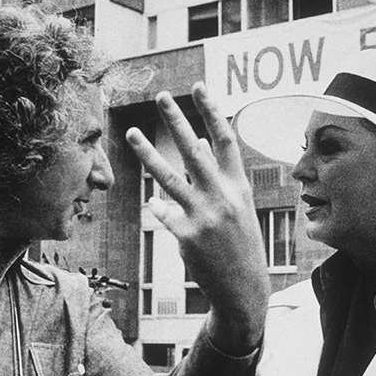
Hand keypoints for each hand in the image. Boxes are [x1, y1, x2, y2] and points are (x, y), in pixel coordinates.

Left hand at [126, 82, 269, 354]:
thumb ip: (217, 176)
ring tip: (132, 134)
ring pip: (168, 178)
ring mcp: (203, 216)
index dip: (212, 111)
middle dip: (177, 120)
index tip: (198, 87)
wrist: (244, 288)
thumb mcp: (237, 208)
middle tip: (161, 96)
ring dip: (148, 154)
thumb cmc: (241, 244)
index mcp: (239, 186)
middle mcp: (222, 197)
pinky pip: (163, 213)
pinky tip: (156, 204)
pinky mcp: (185, 236)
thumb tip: (196, 143)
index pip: (224, 140)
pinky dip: (158, 207)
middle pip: (194, 150)